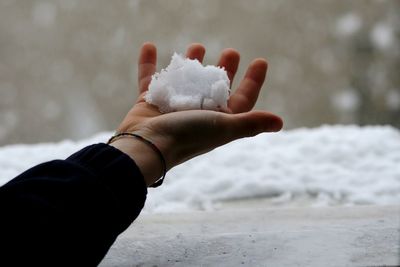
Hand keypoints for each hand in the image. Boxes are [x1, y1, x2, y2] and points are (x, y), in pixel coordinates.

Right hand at [110, 43, 282, 185]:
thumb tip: (279, 122)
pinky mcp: (149, 102)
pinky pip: (150, 78)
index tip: (261, 61)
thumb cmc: (188, 136)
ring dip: (191, 63)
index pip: (242, 98)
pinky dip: (148, 63)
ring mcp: (173, 106)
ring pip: (185, 80)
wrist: (147, 147)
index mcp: (218, 119)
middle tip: (231, 52)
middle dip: (225, 70)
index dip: (253, 81)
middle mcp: (198, 113)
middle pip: (215, 87)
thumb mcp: (224, 127)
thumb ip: (250, 123)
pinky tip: (150, 46)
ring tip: (197, 46)